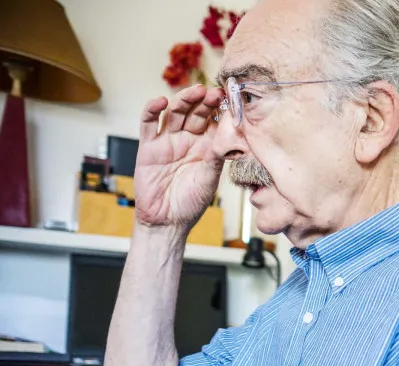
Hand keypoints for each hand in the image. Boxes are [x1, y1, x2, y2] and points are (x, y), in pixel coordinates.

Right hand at [133, 84, 223, 230]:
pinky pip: (148, 124)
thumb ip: (217, 157)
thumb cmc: (191, 202)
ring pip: (174, 113)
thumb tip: (229, 136)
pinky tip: (160, 102)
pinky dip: (152, 110)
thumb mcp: (209, 179)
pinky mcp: (148, 146)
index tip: (231, 99)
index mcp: (207, 146)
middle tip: (214, 92)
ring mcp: (168, 141)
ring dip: (184, 100)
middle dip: (204, 101)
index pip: (214, 121)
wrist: (167, 221)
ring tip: (195, 92)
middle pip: (195, 113)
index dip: (221, 110)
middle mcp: (188, 140)